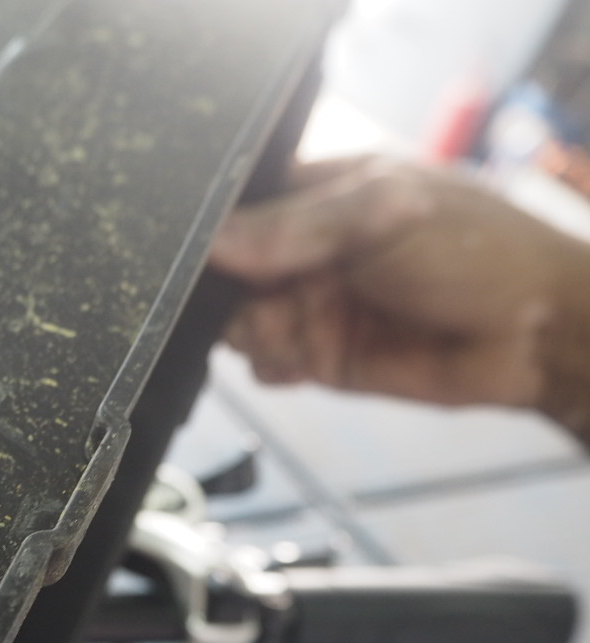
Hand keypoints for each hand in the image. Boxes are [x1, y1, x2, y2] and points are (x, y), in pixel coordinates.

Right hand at [209, 155, 589, 424]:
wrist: (536, 335)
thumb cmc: (475, 250)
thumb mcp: (384, 216)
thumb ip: (295, 229)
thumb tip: (210, 244)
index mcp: (320, 193)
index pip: (240, 205)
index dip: (210, 227)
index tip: (191, 247)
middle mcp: (306, 251)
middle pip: (228, 270)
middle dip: (221, 287)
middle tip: (243, 295)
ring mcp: (310, 305)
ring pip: (238, 321)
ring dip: (247, 329)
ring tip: (284, 329)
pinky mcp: (319, 359)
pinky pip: (265, 364)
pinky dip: (270, 364)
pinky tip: (301, 357)